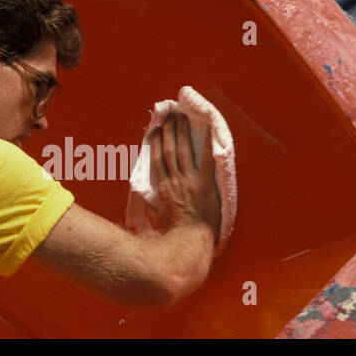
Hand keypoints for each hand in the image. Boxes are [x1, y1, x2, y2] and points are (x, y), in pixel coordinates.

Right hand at [147, 112, 220, 238]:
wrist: (189, 239)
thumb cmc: (173, 232)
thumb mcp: (157, 219)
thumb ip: (152, 208)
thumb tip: (146, 204)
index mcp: (163, 187)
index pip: (158, 159)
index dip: (157, 143)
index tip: (156, 130)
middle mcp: (175, 179)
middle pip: (170, 150)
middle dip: (169, 131)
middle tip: (170, 115)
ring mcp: (189, 181)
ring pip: (184, 152)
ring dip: (183, 133)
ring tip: (184, 118)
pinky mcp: (205, 185)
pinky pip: (207, 163)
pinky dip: (208, 147)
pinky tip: (210, 134)